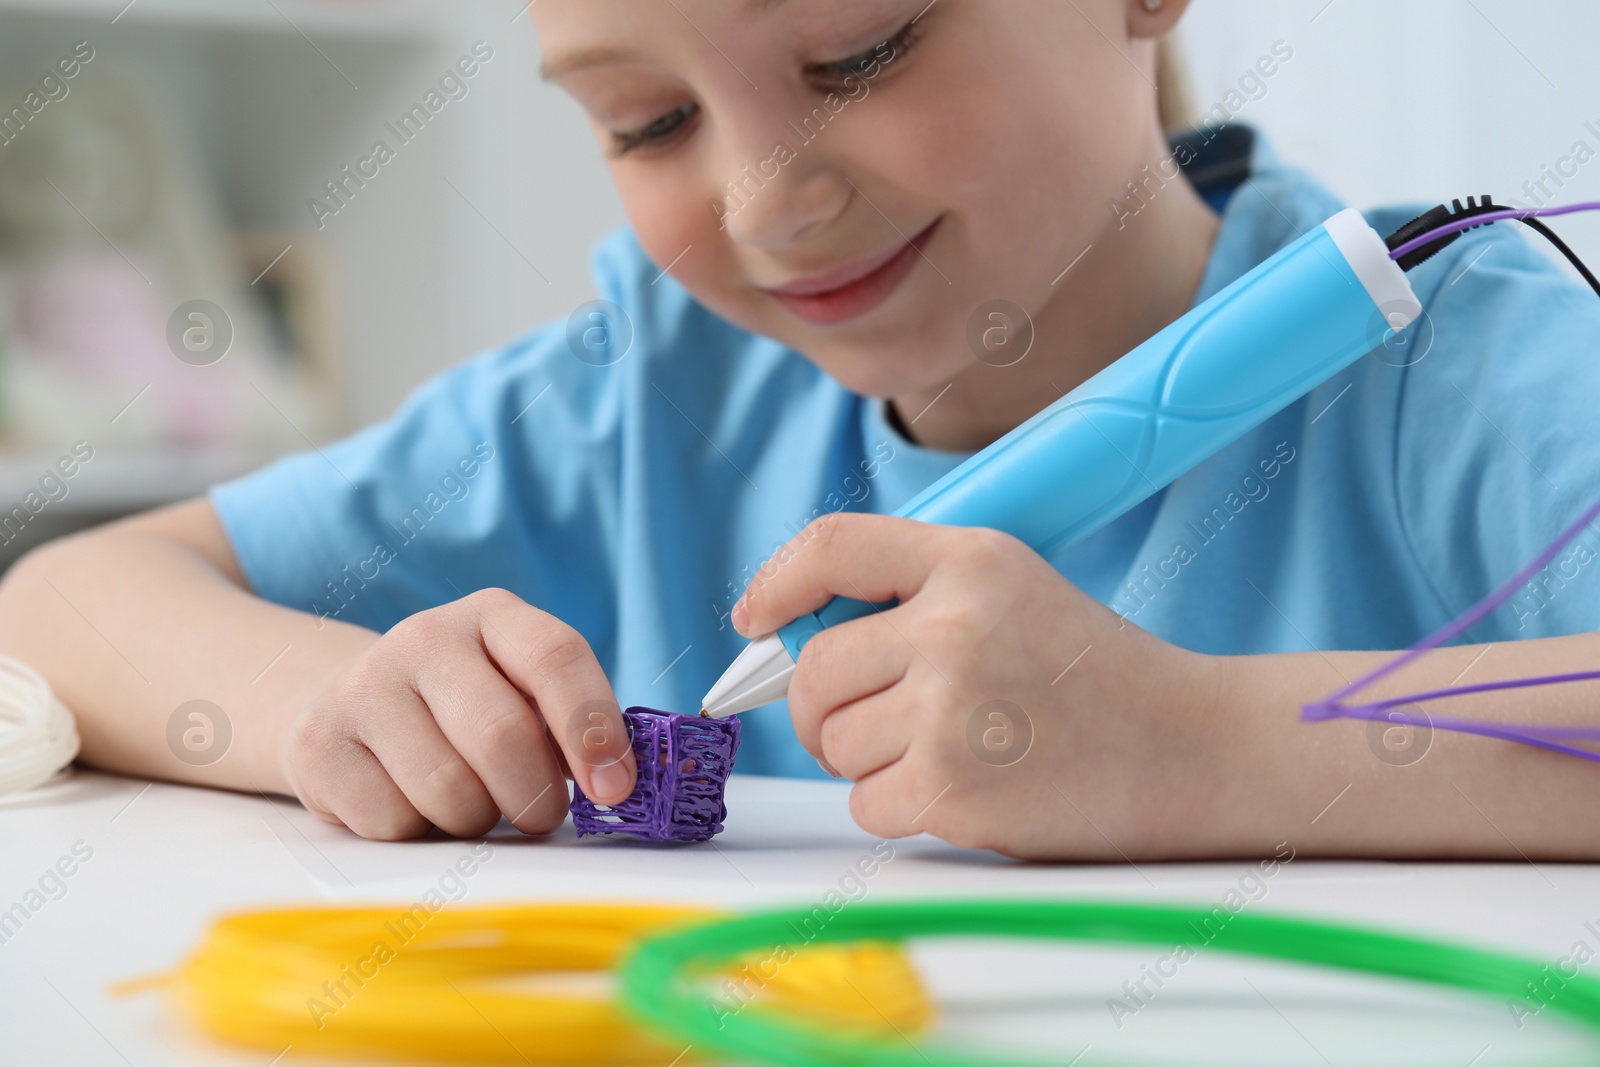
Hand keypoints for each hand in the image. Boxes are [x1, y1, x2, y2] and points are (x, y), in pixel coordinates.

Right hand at [281, 588, 635, 839]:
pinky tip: (412, 803)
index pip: (556, 657)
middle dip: (536, 796)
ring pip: (448, 790)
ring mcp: (364, 686)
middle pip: (502, 735)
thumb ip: (569, 724)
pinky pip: (392, 821)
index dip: (593, 727)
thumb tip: (621, 781)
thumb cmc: (464, 709)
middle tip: (540, 815)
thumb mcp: (521, 692)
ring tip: (471, 803)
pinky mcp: (318, 743)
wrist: (345, 703)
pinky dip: (418, 832)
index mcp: (494, 616)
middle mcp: (426, 637)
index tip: (616, 788)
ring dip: (476, 819)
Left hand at [732, 514, 1228, 859]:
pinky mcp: (953, 784)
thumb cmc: (1095, 678)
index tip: (756, 621)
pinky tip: (961, 793)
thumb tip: (792, 642)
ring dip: (869, 763)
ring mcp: (952, 704)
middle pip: (815, 668)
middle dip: (823, 708)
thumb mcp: (1012, 593)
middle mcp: (954, 621)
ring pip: (835, 741)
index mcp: (971, 558)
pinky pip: (863, 802)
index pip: (832, 546)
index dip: (776, 584)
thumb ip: (914, 597)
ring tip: (950, 753)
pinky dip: (894, 809)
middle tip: (874, 725)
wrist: (1195, 750)